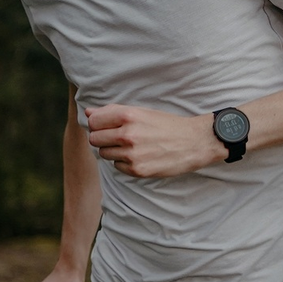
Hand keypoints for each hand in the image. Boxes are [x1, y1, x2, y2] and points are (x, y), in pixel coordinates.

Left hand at [86, 104, 225, 176]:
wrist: (194, 142)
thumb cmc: (167, 124)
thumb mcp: (141, 112)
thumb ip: (112, 112)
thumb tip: (88, 112)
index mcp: (128, 116)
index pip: (93, 121)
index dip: (97, 123)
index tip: (106, 125)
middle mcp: (127, 134)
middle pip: (94, 139)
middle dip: (102, 138)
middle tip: (117, 137)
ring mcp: (131, 154)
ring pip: (104, 153)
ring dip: (113, 151)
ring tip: (131, 146)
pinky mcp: (137, 170)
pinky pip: (117, 166)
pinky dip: (124, 162)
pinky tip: (139, 156)